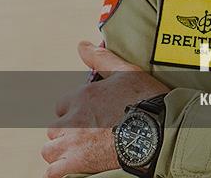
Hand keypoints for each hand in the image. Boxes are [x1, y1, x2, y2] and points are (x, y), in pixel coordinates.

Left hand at [41, 41, 168, 177]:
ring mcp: (73, 142)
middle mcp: (73, 118)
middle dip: (67, 132)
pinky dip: (60, 171)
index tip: (91, 116)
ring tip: (80, 152)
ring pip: (51, 149)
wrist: (159, 130)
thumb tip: (82, 45)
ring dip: (62, 151)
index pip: (63, 105)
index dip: (75, 111)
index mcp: (83, 96)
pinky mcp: (77, 162)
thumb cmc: (146, 100)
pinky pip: (53, 171)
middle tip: (87, 136)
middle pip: (55, 128)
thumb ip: (101, 59)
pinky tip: (70, 169)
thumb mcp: (126, 73)